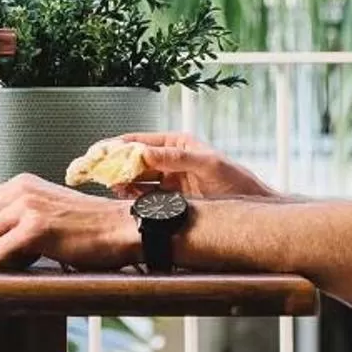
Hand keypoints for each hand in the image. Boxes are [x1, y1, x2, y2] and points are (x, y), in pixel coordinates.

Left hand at [0, 173, 140, 270]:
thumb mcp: (46, 210)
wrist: (121, 228)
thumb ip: (17, 216)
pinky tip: (27, 263)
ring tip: (15, 262)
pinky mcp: (36, 228)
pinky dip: (6, 264)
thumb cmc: (88, 227)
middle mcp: (20, 190)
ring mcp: (27, 207)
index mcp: (20, 184)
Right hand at [105, 132, 274, 197]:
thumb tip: (143, 152)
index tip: (100, 151)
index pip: (140, 141)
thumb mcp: (208, 164)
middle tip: (98, 171)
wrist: (253, 210)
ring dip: (122, 183)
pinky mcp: (169, 202)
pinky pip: (145, 198)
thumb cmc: (237, 182)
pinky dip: (132, 198)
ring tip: (112, 186)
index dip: (118, 145)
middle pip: (134, 161)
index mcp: (177, 144)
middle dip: (115, 165)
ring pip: (136, 180)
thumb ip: (175, 157)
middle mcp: (169, 161)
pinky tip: (125, 199)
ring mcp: (168, 182)